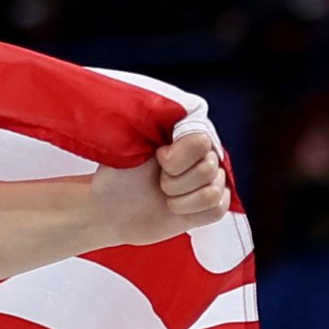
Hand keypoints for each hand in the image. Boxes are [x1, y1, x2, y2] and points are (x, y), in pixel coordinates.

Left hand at [92, 122, 232, 246]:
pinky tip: (176, 209)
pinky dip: (192, 214)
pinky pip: (217, 210)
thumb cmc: (118, 177)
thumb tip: (168, 114)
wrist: (111, 211)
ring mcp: (210, 178)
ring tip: (165, 196)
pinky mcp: (211, 204)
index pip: (201, 142)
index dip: (176, 159)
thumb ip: (148, 126)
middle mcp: (203, 151)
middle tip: (158, 181)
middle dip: (174, 183)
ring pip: (213, 193)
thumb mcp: (126, 148)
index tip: (157, 158)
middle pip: (209, 169)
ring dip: (181, 201)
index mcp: (186, 130)